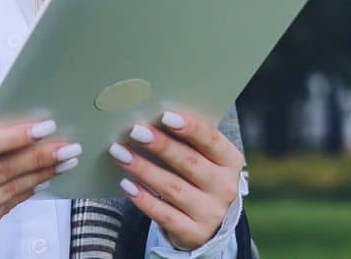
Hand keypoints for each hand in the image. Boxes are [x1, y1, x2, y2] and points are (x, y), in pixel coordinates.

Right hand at [0, 100, 81, 246]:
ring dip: (41, 174)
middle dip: (39, 156)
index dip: (15, 136)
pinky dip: (26, 192)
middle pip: (1, 170)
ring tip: (64, 160)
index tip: (43, 126)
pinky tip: (42, 179)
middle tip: (67, 145)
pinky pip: (5, 208)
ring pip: (9, 191)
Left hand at [109, 107, 243, 250]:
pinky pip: (165, 215)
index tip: (165, 116)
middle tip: (135, 131)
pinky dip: (144, 199)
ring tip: (120, 154)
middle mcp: (225, 188)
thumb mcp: (202, 158)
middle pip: (189, 163)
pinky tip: (127, 185)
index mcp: (230, 161)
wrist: (208, 223)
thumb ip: (186, 140)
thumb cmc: (198, 177)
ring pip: (173, 188)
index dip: (190, 128)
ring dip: (144, 169)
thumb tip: (149, 118)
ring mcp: (211, 213)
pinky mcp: (193, 234)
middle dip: (161, 146)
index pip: (212, 141)